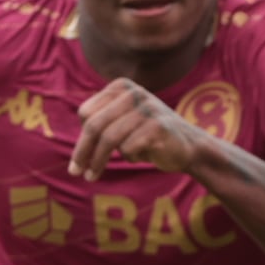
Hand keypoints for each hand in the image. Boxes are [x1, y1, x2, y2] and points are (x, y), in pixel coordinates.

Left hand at [70, 79, 211, 180]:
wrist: (189, 146)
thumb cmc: (149, 137)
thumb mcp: (122, 124)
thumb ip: (101, 126)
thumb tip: (75, 152)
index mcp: (121, 87)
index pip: (86, 112)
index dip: (82, 137)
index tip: (80, 158)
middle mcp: (133, 92)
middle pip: (94, 125)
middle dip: (82, 151)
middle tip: (75, 172)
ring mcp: (146, 108)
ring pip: (109, 139)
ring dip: (98, 162)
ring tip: (92, 176)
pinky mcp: (157, 126)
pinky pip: (128, 148)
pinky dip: (130, 157)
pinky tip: (144, 155)